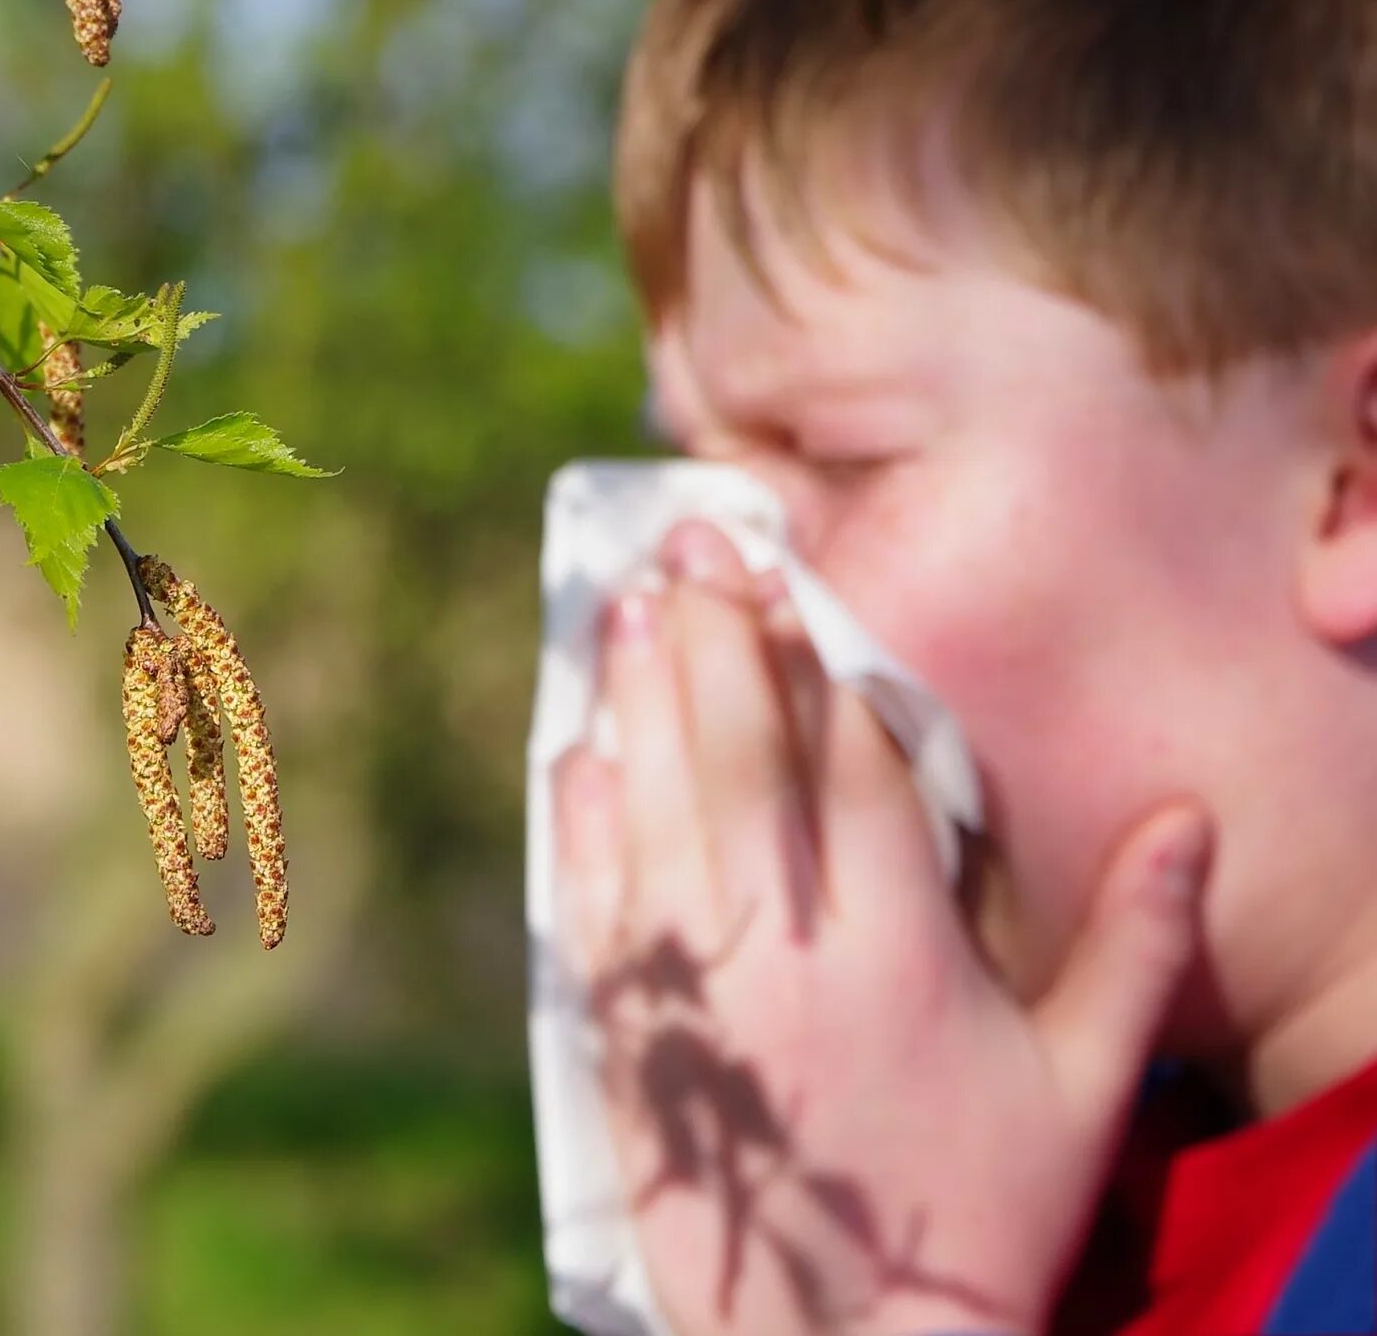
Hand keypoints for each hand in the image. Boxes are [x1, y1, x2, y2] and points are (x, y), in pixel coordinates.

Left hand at [550, 521, 1213, 1335]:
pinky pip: (591, 896)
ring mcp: (696, 983)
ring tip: (623, 606)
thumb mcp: (1082, 1085)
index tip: (801, 579)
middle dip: (715, 640)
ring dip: (636, 698)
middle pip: (739, 754)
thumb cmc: (979, 1212)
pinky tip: (575, 751)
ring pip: (655, 804)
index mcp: (901, 946)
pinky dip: (581, 818)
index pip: (856, 765)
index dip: (826, 662)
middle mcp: (787, 944)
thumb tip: (1187, 821)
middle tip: (692, 549)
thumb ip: (1136, 947)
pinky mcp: (630, 1029)